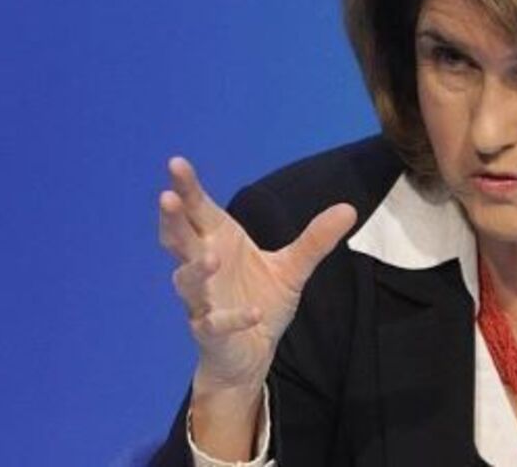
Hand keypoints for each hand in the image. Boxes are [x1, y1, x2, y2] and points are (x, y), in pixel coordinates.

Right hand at [159, 157, 356, 391]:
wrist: (251, 354)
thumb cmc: (259, 300)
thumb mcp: (291, 268)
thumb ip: (314, 240)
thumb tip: (349, 209)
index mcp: (218, 243)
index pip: (197, 211)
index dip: (186, 189)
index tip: (176, 163)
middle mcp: (204, 268)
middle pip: (179, 240)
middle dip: (173, 219)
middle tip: (167, 197)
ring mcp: (202, 301)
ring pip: (187, 282)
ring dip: (197, 270)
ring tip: (212, 257)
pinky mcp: (210, 333)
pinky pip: (214, 324)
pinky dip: (231, 319)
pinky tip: (253, 313)